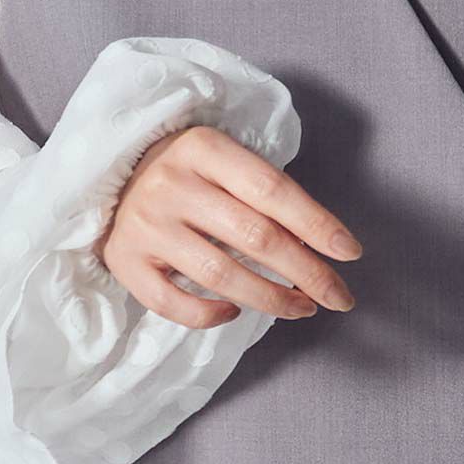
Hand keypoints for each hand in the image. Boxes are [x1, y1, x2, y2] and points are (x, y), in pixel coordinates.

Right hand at [95, 124, 362, 328]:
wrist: (113, 175)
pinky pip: (174, 303)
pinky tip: (237, 312)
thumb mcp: (224, 160)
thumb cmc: (189, 171)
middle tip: (339, 296)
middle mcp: (172, 183)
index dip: (317, 224)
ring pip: (221, 275)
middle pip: (255, 236)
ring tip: (302, 308)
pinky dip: (211, 315)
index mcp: (204, 147)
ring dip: (271, 299)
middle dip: (307, 272)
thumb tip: (323, 245)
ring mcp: (145, 224)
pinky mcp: (124, 260)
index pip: (272, 190)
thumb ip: (265, 193)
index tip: (350, 252)